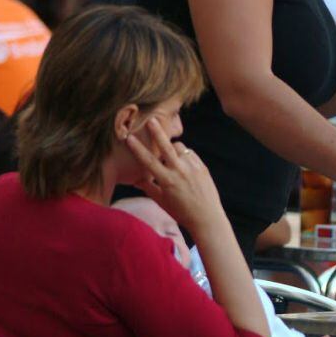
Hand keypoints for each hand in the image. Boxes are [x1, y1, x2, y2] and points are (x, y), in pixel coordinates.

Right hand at [125, 118, 224, 233]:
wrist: (207, 217)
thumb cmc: (181, 212)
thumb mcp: (161, 201)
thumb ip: (148, 187)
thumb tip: (134, 179)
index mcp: (167, 181)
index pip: (148, 161)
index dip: (137, 148)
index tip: (129, 137)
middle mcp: (180, 171)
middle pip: (166, 146)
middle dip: (157, 132)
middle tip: (151, 119)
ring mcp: (192, 167)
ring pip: (179, 147)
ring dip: (172, 149)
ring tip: (170, 159)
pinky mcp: (202, 166)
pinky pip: (189, 153)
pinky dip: (184, 155)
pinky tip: (183, 165)